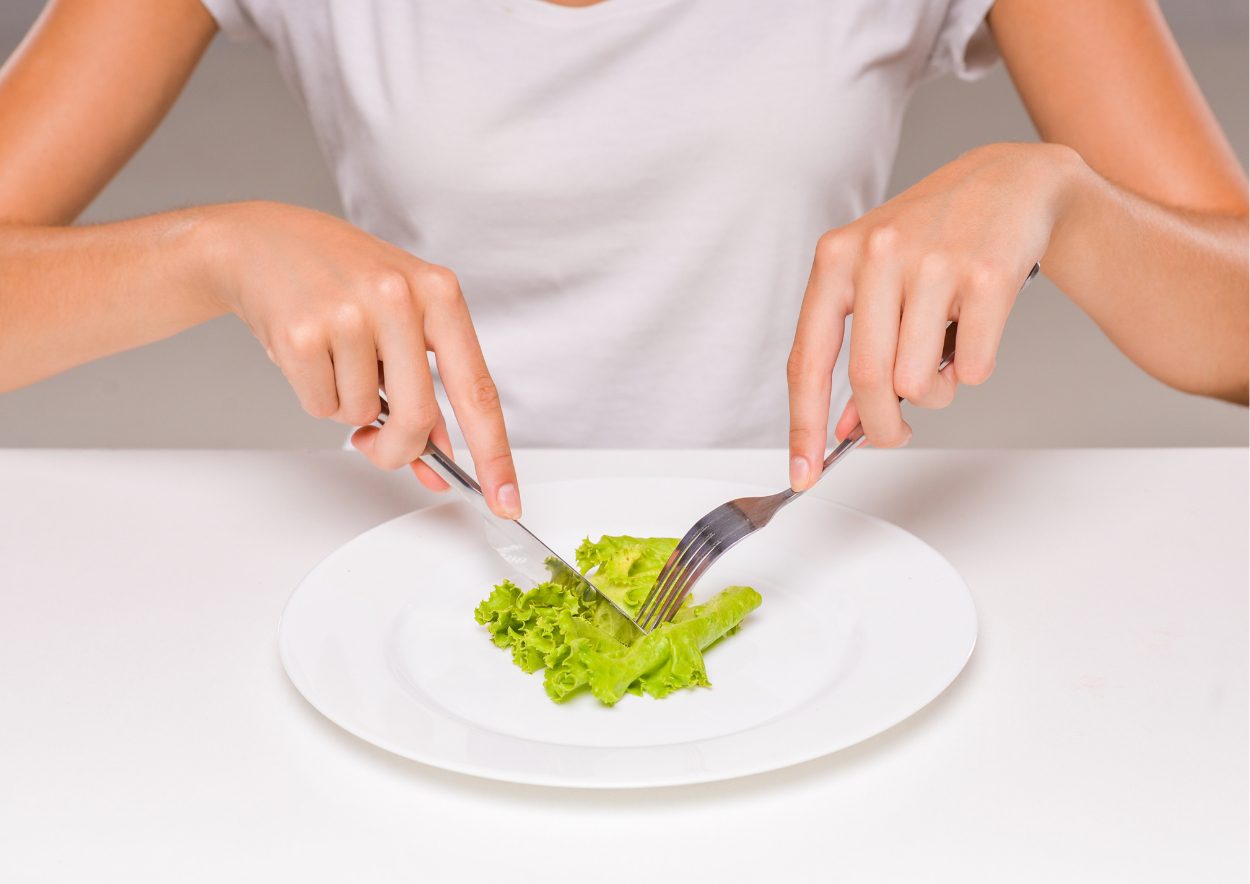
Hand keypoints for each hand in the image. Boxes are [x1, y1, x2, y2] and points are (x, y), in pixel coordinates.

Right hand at [198, 201, 519, 517]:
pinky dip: (316, 395)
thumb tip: (440, 461)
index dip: (494, 453)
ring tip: (334, 357)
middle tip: (375, 442)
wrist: (264, 241)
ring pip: (361, 415)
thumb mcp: (402, 320)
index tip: (505, 499)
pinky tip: (309, 353)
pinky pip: (321, 405)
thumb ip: (428, 389)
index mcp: (440, 293)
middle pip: (418, 416)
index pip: (478, 390)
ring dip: (347, 408)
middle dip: (398, 448)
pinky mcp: (302, 333)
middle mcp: (400, 298)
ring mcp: (349, 314)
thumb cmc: (342, 281)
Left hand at [786, 142, 1080, 488]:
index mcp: (836, 258)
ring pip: (918, 383)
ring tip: (942, 360)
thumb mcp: (877, 280)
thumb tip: (842, 426)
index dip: (803, 425)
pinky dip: (973, 372)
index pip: (806, 359)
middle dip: (881, 427)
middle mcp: (878, 255)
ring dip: (933, 395)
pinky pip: (973, 370)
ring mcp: (934, 263)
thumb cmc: (932, 236)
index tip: (803, 473)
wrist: (1011, 181)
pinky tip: (976, 334)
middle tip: (895, 433)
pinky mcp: (988, 276)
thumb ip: (855, 348)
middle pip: (867, 381)